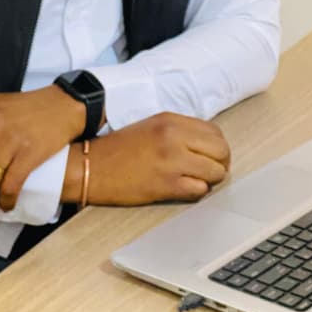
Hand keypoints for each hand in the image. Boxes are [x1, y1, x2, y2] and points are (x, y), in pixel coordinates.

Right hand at [64, 112, 229, 205]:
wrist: (90, 166)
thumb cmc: (118, 148)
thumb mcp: (151, 126)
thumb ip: (179, 131)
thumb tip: (206, 144)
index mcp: (171, 120)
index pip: (215, 131)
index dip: (217, 146)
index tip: (212, 155)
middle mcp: (175, 137)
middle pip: (221, 150)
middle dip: (220, 163)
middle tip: (211, 170)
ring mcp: (172, 161)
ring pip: (215, 172)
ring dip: (211, 179)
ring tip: (198, 180)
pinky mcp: (166, 185)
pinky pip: (199, 190)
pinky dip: (197, 191)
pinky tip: (186, 189)